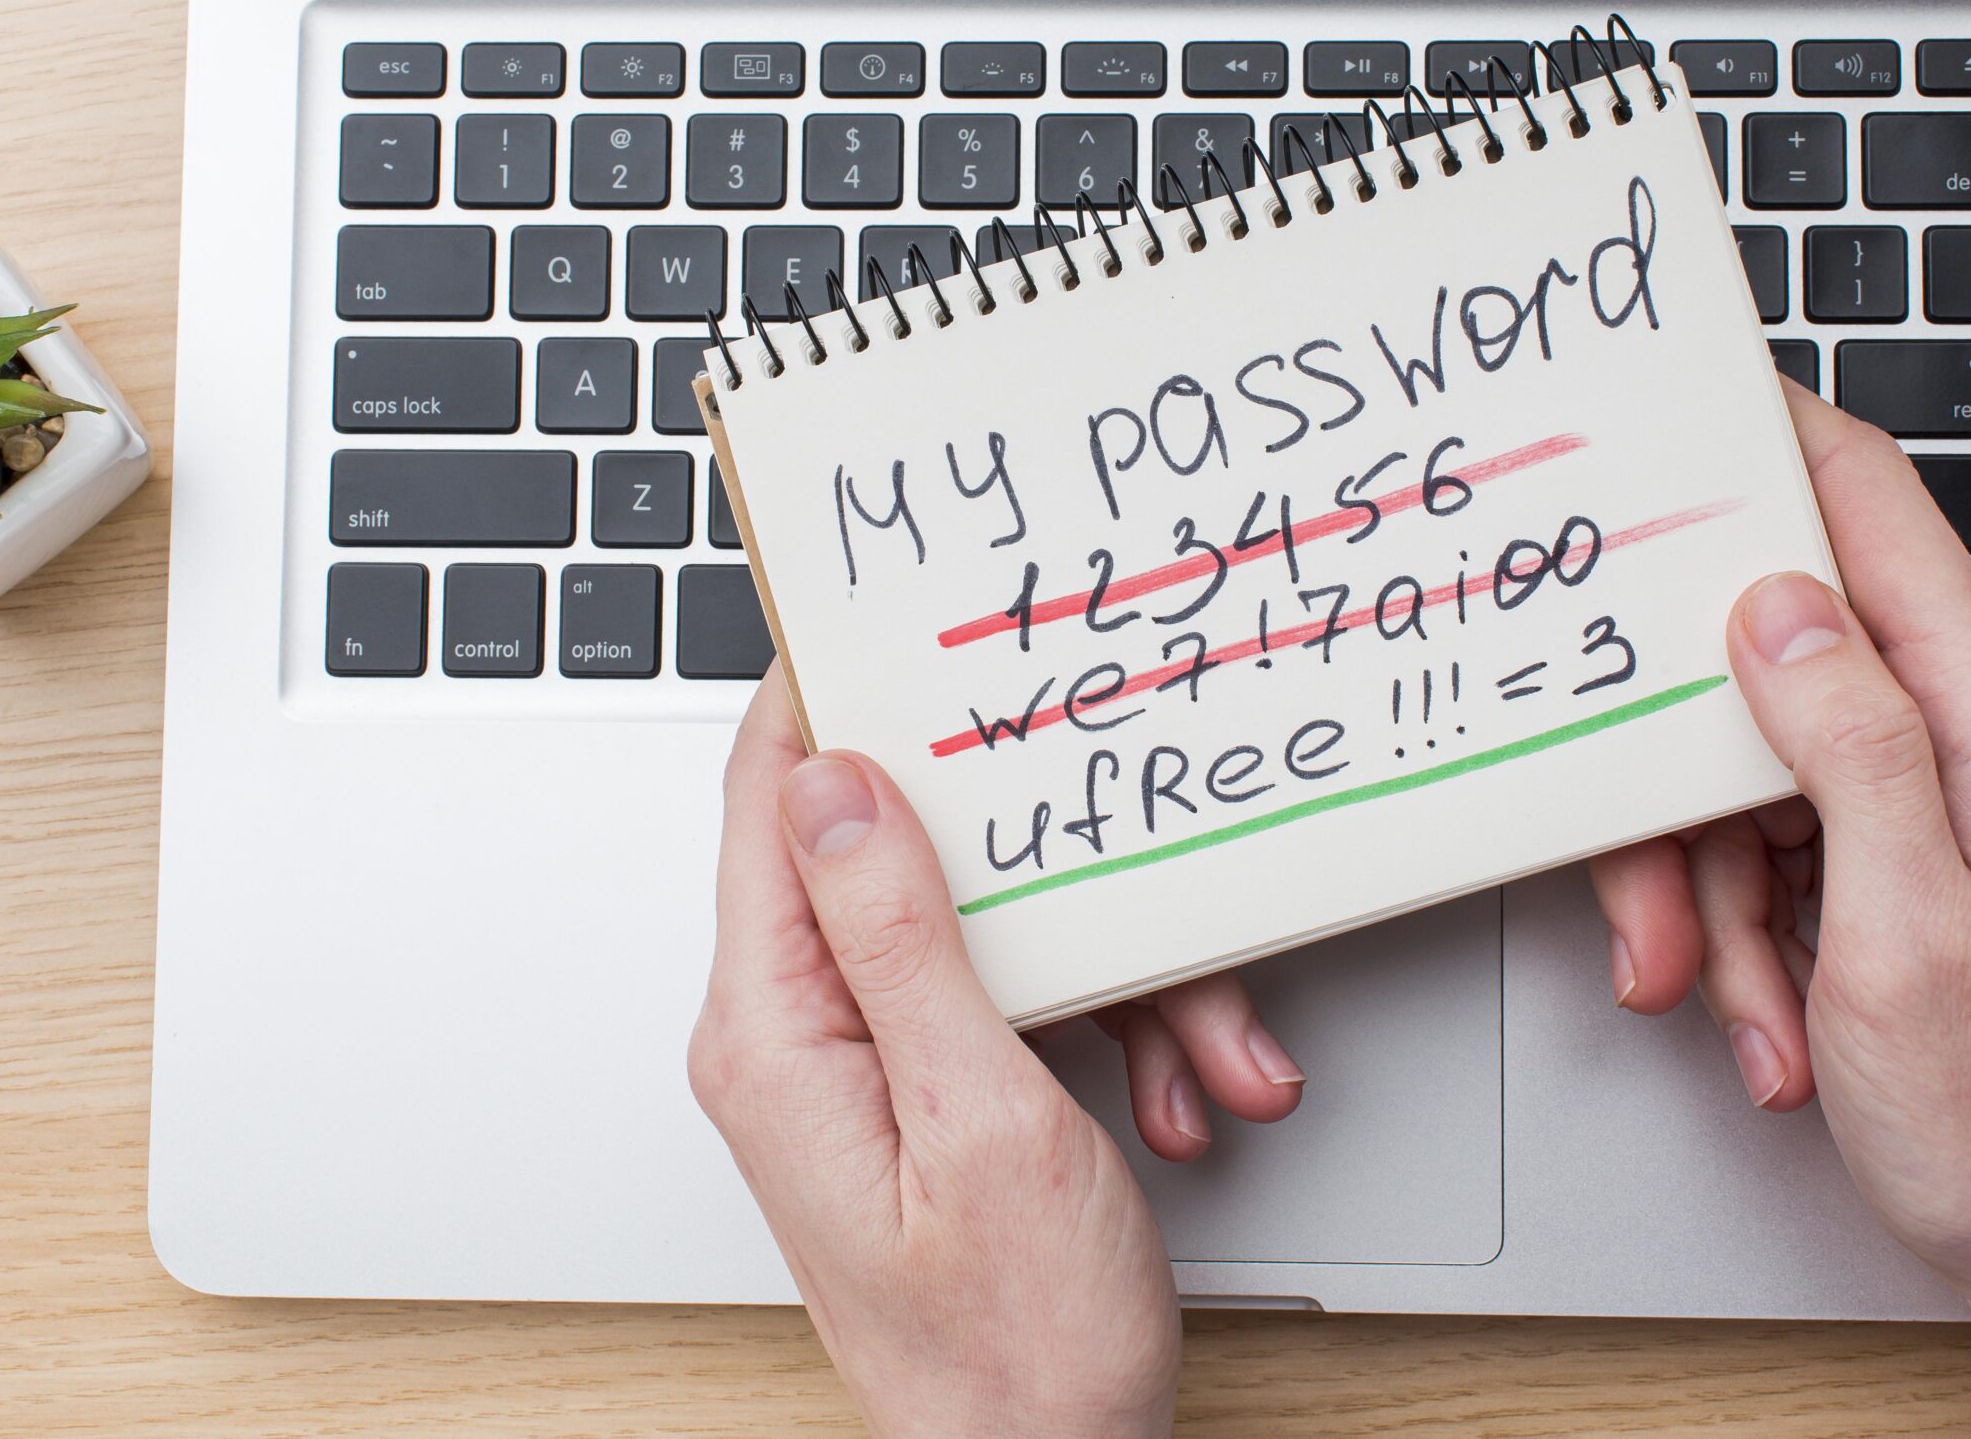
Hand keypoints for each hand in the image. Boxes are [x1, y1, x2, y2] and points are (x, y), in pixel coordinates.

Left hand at [689, 672, 1300, 1437]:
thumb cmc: (1011, 1349)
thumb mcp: (982, 1120)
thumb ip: (901, 940)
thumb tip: (837, 784)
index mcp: (775, 1031)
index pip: (768, 798)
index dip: (831, 692)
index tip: (902, 620)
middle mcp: (792, 1037)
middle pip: (900, 857)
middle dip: (1042, 865)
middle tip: (1125, 851)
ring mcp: (853, 1064)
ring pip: (982, 930)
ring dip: (1109, 973)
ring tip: (1202, 1052)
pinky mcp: (914, 1091)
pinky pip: (1006, 1000)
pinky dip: (1106, 1028)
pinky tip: (1175, 1088)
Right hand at [1590, 384, 1970, 1433]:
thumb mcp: (1907, 943)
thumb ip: (1849, 751)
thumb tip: (1776, 607)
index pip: (1872, 511)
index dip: (1763, 441)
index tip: (1666, 404)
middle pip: (1770, 661)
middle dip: (1681, 782)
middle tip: (1658, 902)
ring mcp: (1939, 793)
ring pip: (1749, 766)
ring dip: (1708, 888)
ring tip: (1735, 1000)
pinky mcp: (1906, 851)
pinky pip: (1773, 841)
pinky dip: (1746, 929)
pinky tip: (1771, 1018)